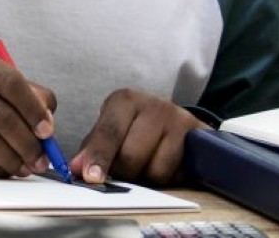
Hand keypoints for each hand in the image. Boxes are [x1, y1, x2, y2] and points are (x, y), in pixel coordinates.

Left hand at [72, 88, 205, 185]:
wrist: (176, 120)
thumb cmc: (135, 127)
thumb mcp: (112, 130)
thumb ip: (93, 149)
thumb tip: (78, 170)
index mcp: (125, 100)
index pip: (109, 132)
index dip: (99, 157)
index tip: (91, 177)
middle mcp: (154, 105)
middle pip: (131, 156)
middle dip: (124, 172)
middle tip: (125, 170)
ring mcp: (179, 120)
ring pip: (156, 171)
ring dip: (147, 178)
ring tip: (147, 164)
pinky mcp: (200, 137)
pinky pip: (179, 174)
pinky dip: (169, 179)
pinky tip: (166, 166)